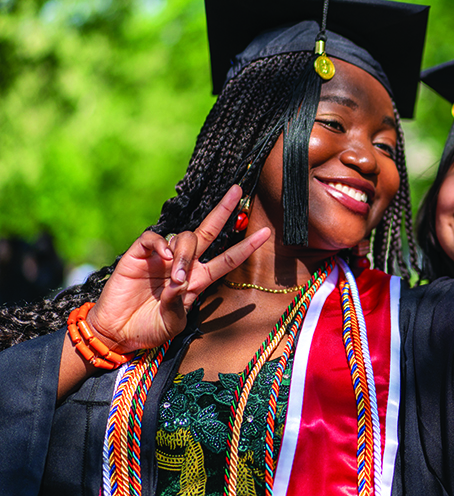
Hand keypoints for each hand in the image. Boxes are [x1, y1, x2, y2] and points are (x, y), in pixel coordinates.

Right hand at [87, 186, 269, 352]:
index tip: (267, 232)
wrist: (117, 333)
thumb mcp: (171, 324)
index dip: (246, 246)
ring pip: (183, 237)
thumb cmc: (148, 329)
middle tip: (237, 191)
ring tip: (176, 277)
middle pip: (208, 231)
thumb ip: (178, 304)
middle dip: (223, 211)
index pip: (227, 259)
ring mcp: (162, 258)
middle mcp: (183, 264)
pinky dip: (161, 244)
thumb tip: (179, 281)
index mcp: (198, 280)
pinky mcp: (138, 255)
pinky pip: (153, 238)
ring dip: (184, 254)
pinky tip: (164, 258)